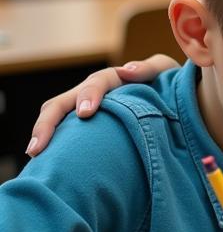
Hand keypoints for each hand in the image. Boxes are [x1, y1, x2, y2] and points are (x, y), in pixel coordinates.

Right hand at [26, 54, 178, 155]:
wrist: (177, 103)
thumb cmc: (171, 85)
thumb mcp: (165, 72)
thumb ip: (150, 69)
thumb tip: (126, 70)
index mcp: (116, 79)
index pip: (97, 82)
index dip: (89, 95)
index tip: (85, 113)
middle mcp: (96, 94)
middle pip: (64, 102)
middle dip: (49, 122)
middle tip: (39, 146)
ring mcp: (91, 112)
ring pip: (59, 117)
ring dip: (45, 133)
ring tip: (35, 155)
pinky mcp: (90, 128)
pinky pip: (67, 134)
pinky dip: (56, 144)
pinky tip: (45, 162)